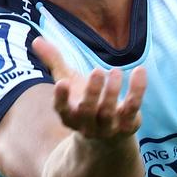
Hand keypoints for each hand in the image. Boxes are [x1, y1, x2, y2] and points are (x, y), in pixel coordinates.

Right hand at [32, 37, 146, 138]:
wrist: (108, 136)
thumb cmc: (84, 101)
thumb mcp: (69, 81)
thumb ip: (54, 61)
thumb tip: (36, 40)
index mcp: (69, 114)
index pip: (62, 109)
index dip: (61, 98)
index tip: (62, 83)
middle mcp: (86, 124)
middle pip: (87, 111)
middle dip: (92, 92)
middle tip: (97, 71)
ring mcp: (107, 127)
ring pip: (108, 112)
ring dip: (112, 91)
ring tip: (115, 70)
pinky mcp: (127, 125)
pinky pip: (132, 108)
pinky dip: (137, 90)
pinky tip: (140, 71)